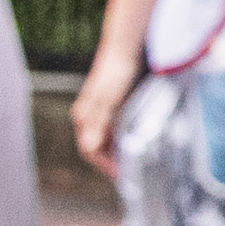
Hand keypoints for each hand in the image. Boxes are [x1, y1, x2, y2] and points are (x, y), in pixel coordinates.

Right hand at [71, 45, 137, 183]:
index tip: (123, 177)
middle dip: (113, 162)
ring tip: (139, 163)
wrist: (124, 49)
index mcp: (85, 117)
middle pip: (98, 147)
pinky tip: (139, 142)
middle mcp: (89, 116)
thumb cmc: (116, 73)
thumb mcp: (109, 99)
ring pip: (107, 139)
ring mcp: (100, 111)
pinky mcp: (111, 106)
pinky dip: (124, 139)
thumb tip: (89, 147)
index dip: (105, 165)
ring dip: (119, 152)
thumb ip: (99, 123)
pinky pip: (114, 129)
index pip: (89, 150)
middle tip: (134, 174)